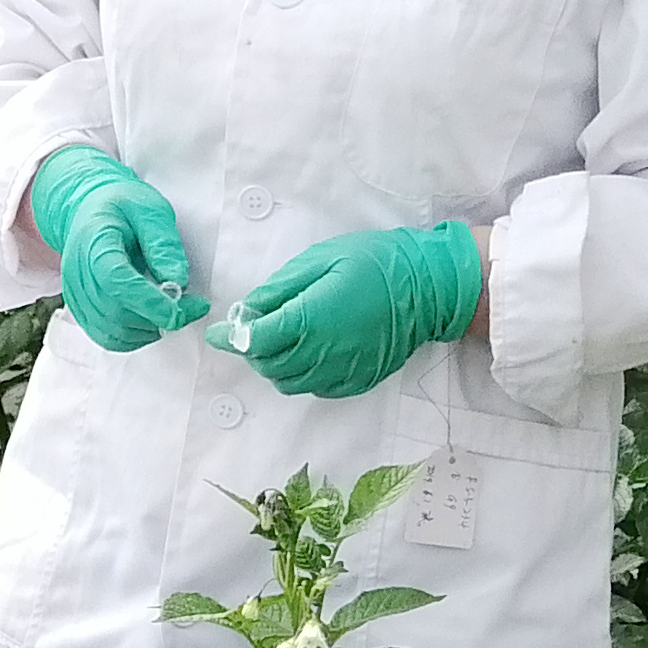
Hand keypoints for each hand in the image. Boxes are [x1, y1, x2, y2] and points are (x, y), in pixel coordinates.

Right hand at [28, 145, 204, 351]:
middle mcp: (78, 275)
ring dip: (150, 329)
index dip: (150, 302)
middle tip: (192, 305)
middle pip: (116, 313)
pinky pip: (109, 338)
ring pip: (114, 332)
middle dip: (159, 318)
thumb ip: (163, 243)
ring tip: (172, 308)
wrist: (89, 210)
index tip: (182, 310)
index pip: (117, 282)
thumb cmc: (121, 208)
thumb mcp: (150, 210)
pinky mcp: (82, 312)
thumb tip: (177, 280)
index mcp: (94, 244)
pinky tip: (151, 317)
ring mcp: (76, 297)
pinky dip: (136, 336)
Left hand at [238, 221, 483, 399]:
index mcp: (310, 320)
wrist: (429, 287)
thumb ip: (281, 288)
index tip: (219, 332)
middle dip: (253, 349)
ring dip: (275, 364)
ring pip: (288, 382)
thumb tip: (249, 308)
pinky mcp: (357, 380)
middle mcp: (322, 353)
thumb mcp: (323, 260)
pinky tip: (308, 352)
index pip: (255, 340)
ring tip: (280, 340)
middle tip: (254, 329)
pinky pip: (315, 388)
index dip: (231, 337)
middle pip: (268, 365)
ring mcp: (341, 371)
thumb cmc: (377, 263)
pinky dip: (301, 375)